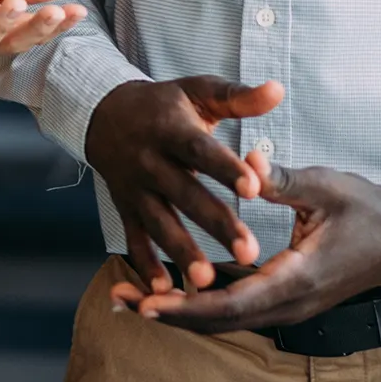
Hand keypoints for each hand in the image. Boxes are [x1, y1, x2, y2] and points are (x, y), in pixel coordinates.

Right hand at [84, 76, 279, 293]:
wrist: (104, 114)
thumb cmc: (164, 105)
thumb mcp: (197, 91)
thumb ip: (238, 97)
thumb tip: (277, 91)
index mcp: (171, 129)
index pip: (200, 150)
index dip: (225, 168)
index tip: (254, 187)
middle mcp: (150, 161)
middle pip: (185, 194)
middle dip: (216, 224)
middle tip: (250, 252)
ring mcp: (134, 188)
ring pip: (159, 223)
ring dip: (182, 252)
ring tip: (207, 283)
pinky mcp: (124, 208)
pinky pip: (134, 239)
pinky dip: (146, 265)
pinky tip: (165, 290)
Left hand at [123, 162, 380, 333]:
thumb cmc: (366, 207)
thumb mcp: (324, 186)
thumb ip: (280, 177)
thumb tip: (242, 158)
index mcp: (298, 278)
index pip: (233, 303)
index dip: (187, 305)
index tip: (148, 302)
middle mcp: (291, 302)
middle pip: (220, 319)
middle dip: (170, 314)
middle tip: (121, 301)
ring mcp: (289, 305)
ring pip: (226, 317)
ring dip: (180, 310)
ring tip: (130, 298)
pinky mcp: (286, 297)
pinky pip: (237, 306)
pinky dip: (201, 301)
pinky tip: (169, 291)